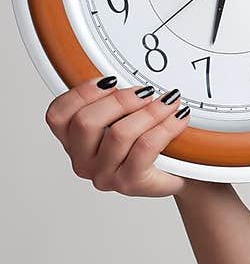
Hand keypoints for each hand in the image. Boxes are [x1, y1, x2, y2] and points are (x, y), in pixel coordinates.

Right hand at [45, 77, 191, 198]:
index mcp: (73, 143)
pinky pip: (146, 147)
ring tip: (168, 102)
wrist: (178, 174)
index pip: (58, 115)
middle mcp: (83, 162)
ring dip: (149, 112)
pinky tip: (178, 117)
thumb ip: (112, 103)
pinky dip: (165, 127)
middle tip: (145, 92)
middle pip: (86, 122)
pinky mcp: (130, 183)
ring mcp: (105, 175)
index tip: (110, 80)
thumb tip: (125, 79)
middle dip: (120, 100)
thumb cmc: (146, 145)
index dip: (81, 93)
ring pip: (119, 134)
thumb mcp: (122, 119)